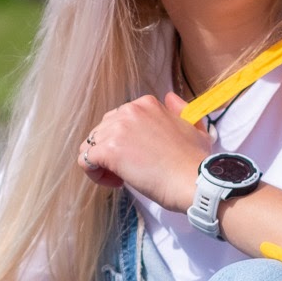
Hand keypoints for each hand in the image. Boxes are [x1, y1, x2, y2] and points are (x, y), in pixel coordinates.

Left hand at [76, 92, 212, 212]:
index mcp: (147, 104)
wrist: (195, 179)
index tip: (140, 157)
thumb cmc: (196, 161)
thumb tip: (170, 98)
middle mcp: (129, 111)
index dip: (125, 141)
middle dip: (111, 151)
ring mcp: (117, 129)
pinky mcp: (108, 150)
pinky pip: (85, 160)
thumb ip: (180, 110)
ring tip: (121, 178)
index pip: (119, 119)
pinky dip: (95, 174)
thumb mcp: (194, 127)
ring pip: (90, 145)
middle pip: (102, 131)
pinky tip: (116, 182)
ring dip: (102, 163)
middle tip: (130, 169)